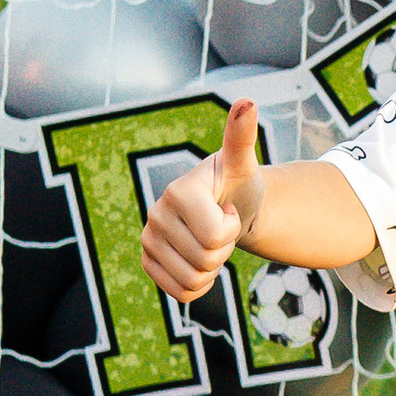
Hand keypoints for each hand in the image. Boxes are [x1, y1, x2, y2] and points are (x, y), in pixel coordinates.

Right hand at [141, 96, 264, 308]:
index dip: (232, 227)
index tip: (227, 209)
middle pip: (207, 259)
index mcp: (177, 191)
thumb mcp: (243, 163)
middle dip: (224, 248)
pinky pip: (183, 293)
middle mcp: (155, 215)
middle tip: (221, 226)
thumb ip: (242, 136)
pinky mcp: (149, 263)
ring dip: (213, 267)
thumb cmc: (238, 185)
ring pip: (195, 280)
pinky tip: (200, 260)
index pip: (216, 236)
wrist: (229, 208)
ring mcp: (148, 241)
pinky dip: (200, 284)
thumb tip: (247, 102)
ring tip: (211, 241)